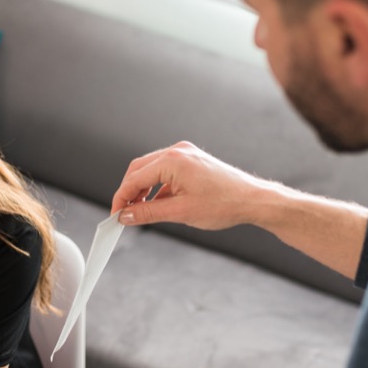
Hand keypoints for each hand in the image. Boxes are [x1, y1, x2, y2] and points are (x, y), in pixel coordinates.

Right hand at [110, 141, 263, 230]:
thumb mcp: (180, 212)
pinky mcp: (192, 161)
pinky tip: (157, 204)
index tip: (115, 215)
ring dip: (143, 191)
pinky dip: (157, 188)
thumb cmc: (224, 204)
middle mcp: (178, 151)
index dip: (121, 198)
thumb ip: (148, 213)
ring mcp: (186, 154)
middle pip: (139, 170)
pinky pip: (165, 172)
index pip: (135, 178)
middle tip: (124, 214)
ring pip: (151, 170)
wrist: (253, 200)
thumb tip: (126, 216)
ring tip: (140, 212)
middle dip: (129, 192)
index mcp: (173, 160)